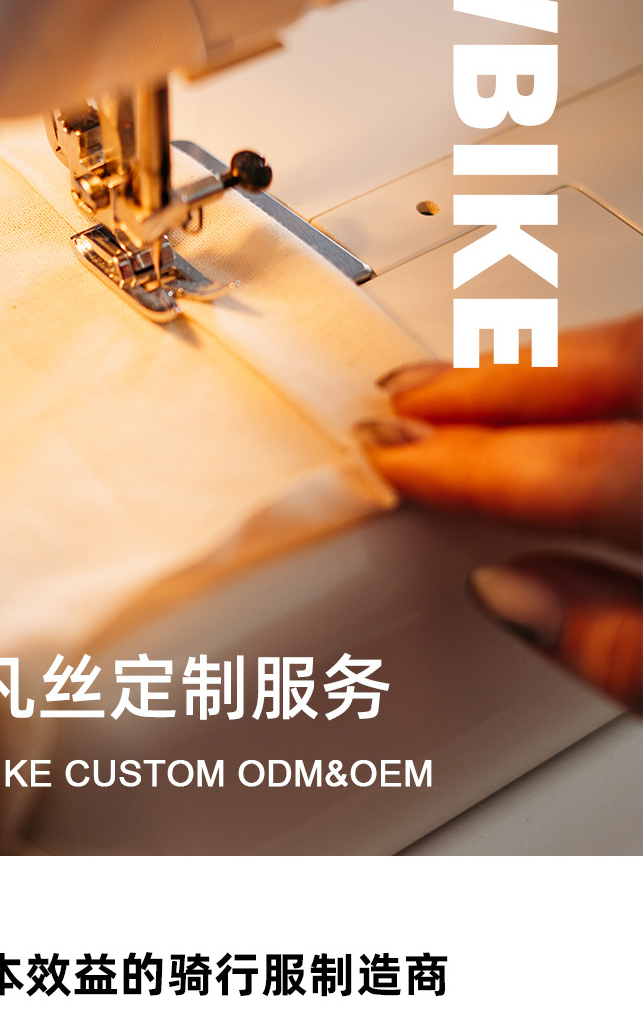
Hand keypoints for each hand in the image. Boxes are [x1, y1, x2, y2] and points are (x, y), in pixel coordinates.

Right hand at [358, 315, 641, 712]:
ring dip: (545, 361)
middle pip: (619, 367)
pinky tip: (562, 379)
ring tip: (461, 381)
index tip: (391, 459)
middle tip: (400, 400)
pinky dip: (599, 362)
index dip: (471, 462)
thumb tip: (507, 594)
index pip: (582, 467)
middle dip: (492, 382)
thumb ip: (616, 647)